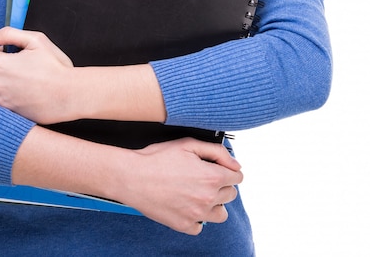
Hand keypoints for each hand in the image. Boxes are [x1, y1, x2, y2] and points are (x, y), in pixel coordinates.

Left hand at [0, 27, 75, 123]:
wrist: (70, 95)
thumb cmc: (55, 67)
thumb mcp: (35, 40)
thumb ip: (8, 34)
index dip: (6, 52)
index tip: (21, 56)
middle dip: (5, 68)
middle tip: (28, 69)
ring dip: (5, 83)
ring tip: (27, 83)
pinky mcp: (6, 114)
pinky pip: (1, 102)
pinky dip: (10, 97)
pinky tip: (26, 95)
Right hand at [118, 139, 242, 234]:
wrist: (132, 177)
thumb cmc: (157, 158)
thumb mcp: (187, 144)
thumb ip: (217, 151)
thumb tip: (236, 164)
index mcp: (212, 177)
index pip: (237, 177)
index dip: (227, 170)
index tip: (216, 168)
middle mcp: (208, 198)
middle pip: (230, 194)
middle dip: (220, 185)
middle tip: (202, 178)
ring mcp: (197, 215)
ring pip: (221, 214)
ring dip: (213, 204)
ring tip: (197, 194)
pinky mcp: (184, 225)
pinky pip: (201, 226)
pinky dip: (196, 217)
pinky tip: (185, 205)